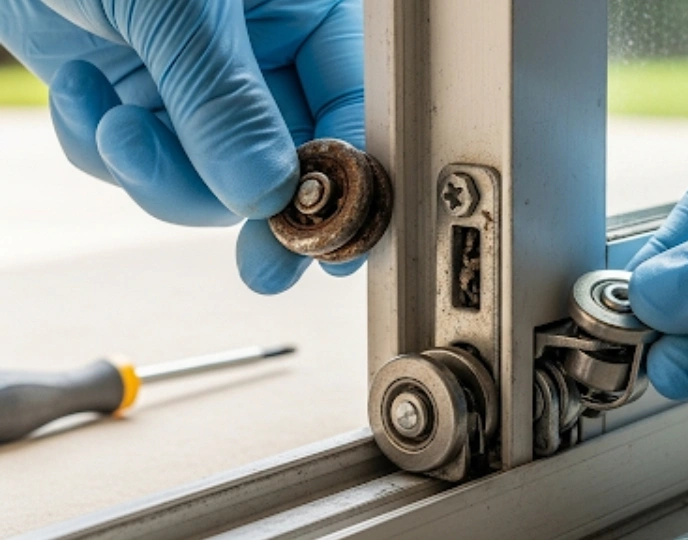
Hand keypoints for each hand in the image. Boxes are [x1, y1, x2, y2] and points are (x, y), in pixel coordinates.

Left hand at [0, 0, 363, 292]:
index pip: (352, 104)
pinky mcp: (141, 93)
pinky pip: (142, 161)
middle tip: (261, 262)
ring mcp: (198, 76)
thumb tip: (265, 193)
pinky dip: (102, 145)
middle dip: (245, 202)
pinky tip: (81, 92)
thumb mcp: (172, 3)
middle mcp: (261, 47)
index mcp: (304, 5)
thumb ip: (223, 101)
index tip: (335, 242)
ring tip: (115, 126)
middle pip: (285, 160)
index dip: (349, 180)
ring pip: (211, 176)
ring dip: (157, 172)